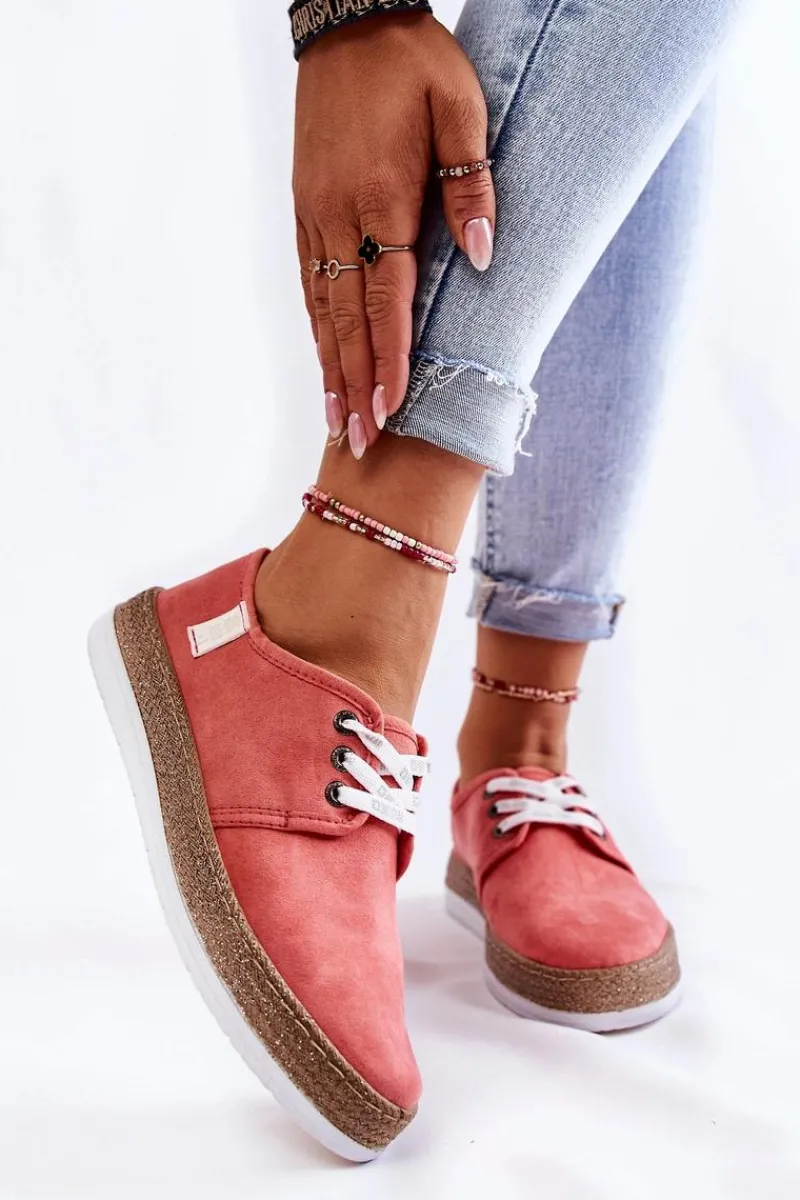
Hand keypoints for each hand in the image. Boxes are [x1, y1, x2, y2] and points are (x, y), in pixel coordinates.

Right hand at [293, 14, 494, 456]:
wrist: (347, 21)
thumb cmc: (414, 63)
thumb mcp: (461, 107)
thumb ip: (471, 185)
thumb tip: (483, 255)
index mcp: (381, 196)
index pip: (387, 297)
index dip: (389, 358)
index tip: (391, 409)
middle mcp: (338, 215)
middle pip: (346, 318)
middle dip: (354, 384)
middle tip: (358, 442)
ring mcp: (314, 214)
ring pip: (321, 307)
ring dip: (329, 367)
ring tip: (335, 420)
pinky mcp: (303, 208)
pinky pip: (309, 281)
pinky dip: (316, 328)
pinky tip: (322, 358)